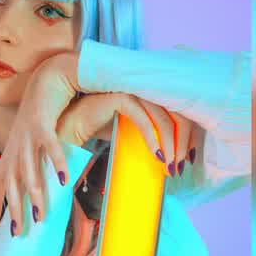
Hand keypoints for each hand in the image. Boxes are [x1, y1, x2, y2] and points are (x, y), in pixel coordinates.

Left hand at [0, 53, 79, 235]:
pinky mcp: (42, 123)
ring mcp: (26, 135)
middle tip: (18, 232)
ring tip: (40, 214)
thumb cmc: (43, 115)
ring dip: (33, 192)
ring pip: (27, 168)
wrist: (46, 79)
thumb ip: (36, 161)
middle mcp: (15, 145)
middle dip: (13, 207)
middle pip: (10, 181)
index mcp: (12, 150)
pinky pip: (48, 147)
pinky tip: (63, 181)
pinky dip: (56, 164)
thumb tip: (45, 186)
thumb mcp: (34, 141)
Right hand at [57, 92, 201, 175]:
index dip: (188, 134)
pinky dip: (153, 138)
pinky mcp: (120, 97)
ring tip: (168, 166)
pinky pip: (144, 119)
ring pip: (164, 117)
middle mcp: (144, 89)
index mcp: (148, 93)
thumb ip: (148, 137)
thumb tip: (168, 156)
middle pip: (178, 112)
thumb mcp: (129, 133)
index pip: (179, 110)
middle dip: (183, 142)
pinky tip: (156, 155)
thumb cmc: (95, 128)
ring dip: (170, 144)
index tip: (187, 158)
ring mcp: (132, 90)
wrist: (68, 126)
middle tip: (179, 166)